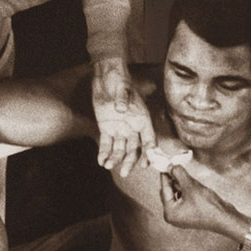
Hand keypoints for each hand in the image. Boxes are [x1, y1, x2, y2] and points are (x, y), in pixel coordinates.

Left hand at [92, 57, 155, 176]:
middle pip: (134, 149)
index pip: (148, 139)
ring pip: (120, 149)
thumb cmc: (119, 81)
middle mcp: (132, 127)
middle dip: (130, 161)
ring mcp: (119, 129)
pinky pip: (106, 144)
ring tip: (108, 166)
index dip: (148, 153)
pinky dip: (104, 153)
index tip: (145, 164)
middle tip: (125, 173)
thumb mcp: (122, 88)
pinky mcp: (107, 128)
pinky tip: (101, 161)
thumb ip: (123, 99)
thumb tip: (121, 109)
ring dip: (115, 159)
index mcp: (142, 119)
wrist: (106, 77)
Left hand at [159, 165, 246, 239]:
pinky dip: (188, 190)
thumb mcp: (191, 186)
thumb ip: (179, 174)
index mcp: (169, 212)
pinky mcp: (190, 213)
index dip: (165, 175)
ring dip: (183, 185)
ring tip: (191, 179)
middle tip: (178, 167)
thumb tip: (171, 166)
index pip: (164, 190)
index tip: (165, 164)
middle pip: (170, 192)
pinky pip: (184, 198)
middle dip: (175, 180)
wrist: (225, 218)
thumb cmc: (207, 206)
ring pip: (178, 194)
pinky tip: (195, 186)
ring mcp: (182, 216)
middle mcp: (173, 216)